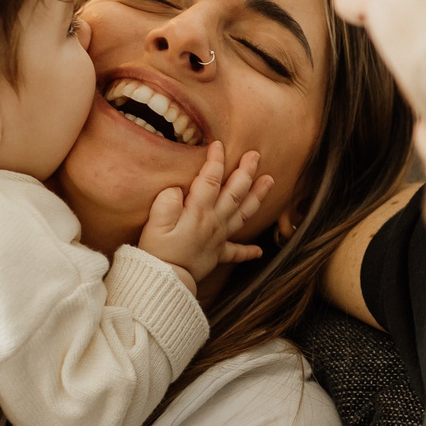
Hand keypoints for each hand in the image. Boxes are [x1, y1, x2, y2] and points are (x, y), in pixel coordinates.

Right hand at [136, 142, 271, 284]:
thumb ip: (167, 201)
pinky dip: (248, 251)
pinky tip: (259, 251)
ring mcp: (218, 238)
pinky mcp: (216, 255)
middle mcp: (214, 222)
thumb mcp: (155, 222)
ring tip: (270, 181)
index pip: (210, 180)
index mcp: (198, 211)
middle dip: (245, 172)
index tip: (218, 144)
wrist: (165, 281)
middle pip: (234, 192)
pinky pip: (235, 253)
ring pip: (243, 214)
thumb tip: (178, 188)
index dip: (215, 161)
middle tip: (255, 155)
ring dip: (257, 197)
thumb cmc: (157, 251)